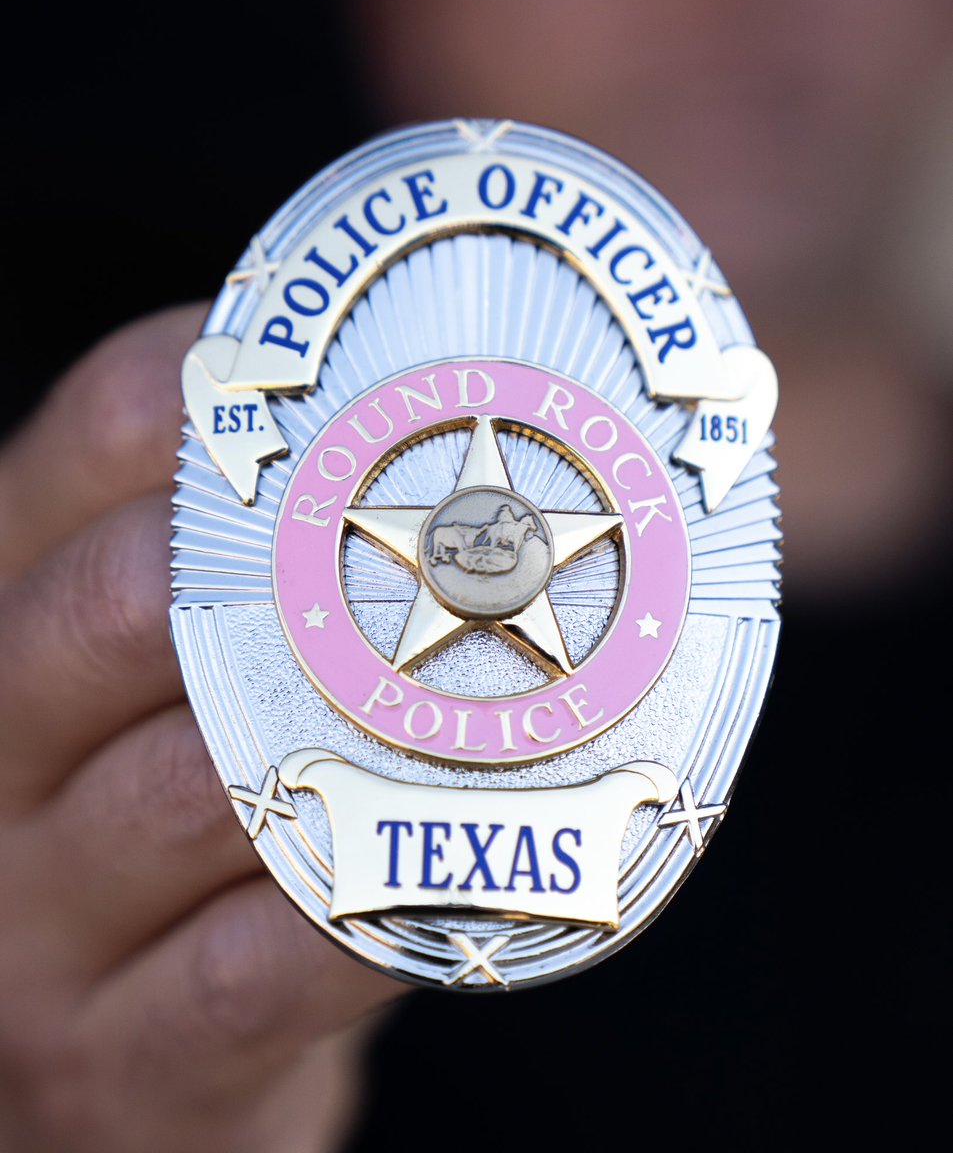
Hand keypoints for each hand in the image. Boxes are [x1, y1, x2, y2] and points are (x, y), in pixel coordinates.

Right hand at [0, 306, 403, 1151]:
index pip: (81, 444)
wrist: (126, 1078)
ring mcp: (34, 928)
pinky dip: (367, 904)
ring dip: (349, 737)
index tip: (363, 378)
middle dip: (285, 564)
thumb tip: (421, 447)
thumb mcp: (164, 699)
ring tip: (482, 696)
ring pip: (190, 788)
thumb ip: (238, 594)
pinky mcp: (121, 1064)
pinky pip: (254, 966)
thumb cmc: (174, 848)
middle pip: (115, 605)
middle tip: (448, 539)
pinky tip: (460, 866)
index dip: (224, 386)